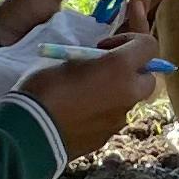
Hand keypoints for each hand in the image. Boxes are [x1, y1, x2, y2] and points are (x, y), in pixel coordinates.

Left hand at [0, 0, 135, 46]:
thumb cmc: (17, 11)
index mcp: (90, 16)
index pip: (124, 3)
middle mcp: (96, 35)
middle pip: (133, 20)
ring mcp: (91, 53)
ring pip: (128, 38)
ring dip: (140, 14)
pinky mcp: (83, 67)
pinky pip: (110, 58)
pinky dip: (125, 43)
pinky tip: (136, 30)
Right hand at [17, 33, 163, 161]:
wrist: (30, 134)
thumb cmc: (45, 87)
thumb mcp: (69, 60)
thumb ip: (94, 59)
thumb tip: (100, 61)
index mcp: (120, 68)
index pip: (149, 46)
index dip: (130, 40)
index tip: (104, 46)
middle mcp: (128, 94)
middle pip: (147, 79)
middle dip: (132, 71)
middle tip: (105, 69)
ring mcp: (118, 120)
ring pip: (129, 100)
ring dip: (116, 92)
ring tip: (85, 93)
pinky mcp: (106, 138)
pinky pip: (111, 119)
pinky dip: (101, 113)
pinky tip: (77, 113)